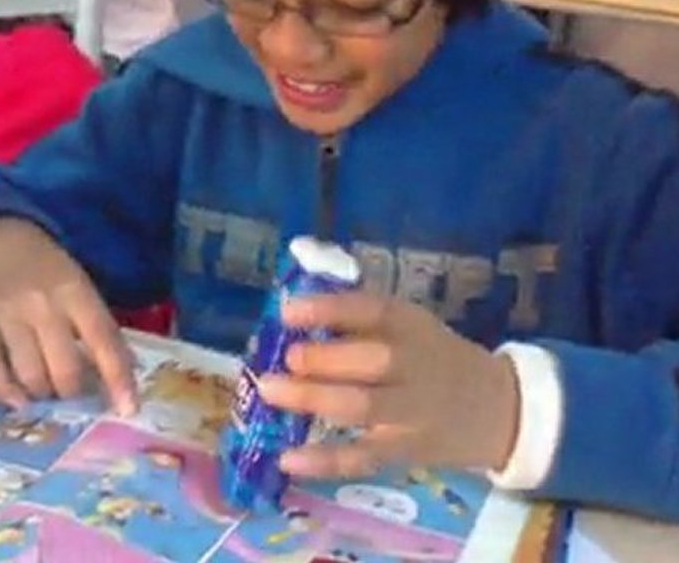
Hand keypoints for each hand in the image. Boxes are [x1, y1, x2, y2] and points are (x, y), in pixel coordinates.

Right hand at [0, 217, 136, 414]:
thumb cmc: (46, 268)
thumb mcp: (79, 286)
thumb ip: (97, 326)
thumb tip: (122, 375)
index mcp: (75, 292)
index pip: (103, 341)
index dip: (118, 379)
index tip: (128, 410)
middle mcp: (43, 304)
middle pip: (64, 368)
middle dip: (73, 392)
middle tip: (73, 393)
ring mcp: (7, 315)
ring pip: (30, 374)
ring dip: (42, 394)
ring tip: (46, 392)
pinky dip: (5, 392)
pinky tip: (18, 400)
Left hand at [258, 292, 519, 477]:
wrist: (499, 410)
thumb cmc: (435, 360)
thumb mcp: (410, 327)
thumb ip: (361, 324)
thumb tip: (291, 317)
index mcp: (411, 326)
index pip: (371, 311)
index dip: (329, 309)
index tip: (287, 310)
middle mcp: (413, 366)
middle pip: (372, 361)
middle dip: (325, 359)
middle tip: (287, 357)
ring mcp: (410, 413)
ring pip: (362, 408)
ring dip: (313, 399)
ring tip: (270, 391)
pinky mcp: (404, 451)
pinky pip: (362, 458)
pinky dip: (324, 461)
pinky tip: (288, 459)